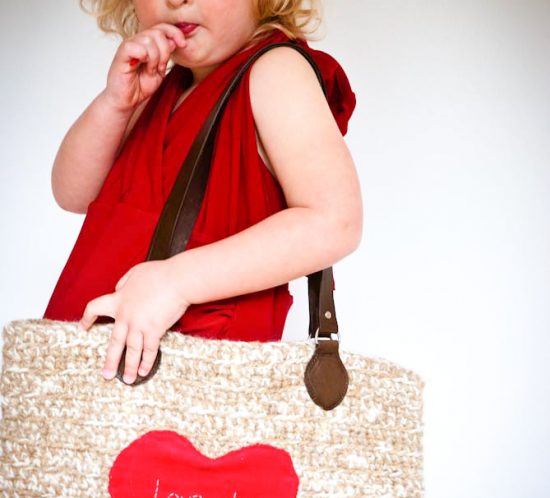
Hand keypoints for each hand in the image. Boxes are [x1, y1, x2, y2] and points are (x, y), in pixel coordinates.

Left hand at [78, 259, 190, 383]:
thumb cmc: (160, 274)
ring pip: (132, 351)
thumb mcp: (135, 273)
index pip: (95, 308)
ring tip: (128, 380)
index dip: (87, 318)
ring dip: (129, 367)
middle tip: (106, 374)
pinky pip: (149, 350)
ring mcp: (140, 325)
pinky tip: (145, 372)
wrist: (177, 280)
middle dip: (110, 360)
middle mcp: (126, 316)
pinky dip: (147, 362)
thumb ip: (124, 283)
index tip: (83, 327)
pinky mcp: (155, 330)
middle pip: (114, 342)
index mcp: (119, 300)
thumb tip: (120, 289)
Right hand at [102, 23, 186, 112]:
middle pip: (158, 33)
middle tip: (159, 67)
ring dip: (154, 58)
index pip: (162, 27)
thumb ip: (166, 56)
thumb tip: (173, 41)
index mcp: (147, 43)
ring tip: (150, 70)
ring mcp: (129, 46)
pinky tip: (141, 66)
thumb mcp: (160, 71)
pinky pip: (135, 46)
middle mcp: (137, 41)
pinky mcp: (121, 54)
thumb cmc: (140, 86)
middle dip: (165, 52)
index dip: (174, 33)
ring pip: (148, 39)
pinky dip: (143, 57)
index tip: (183, 44)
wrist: (127, 101)